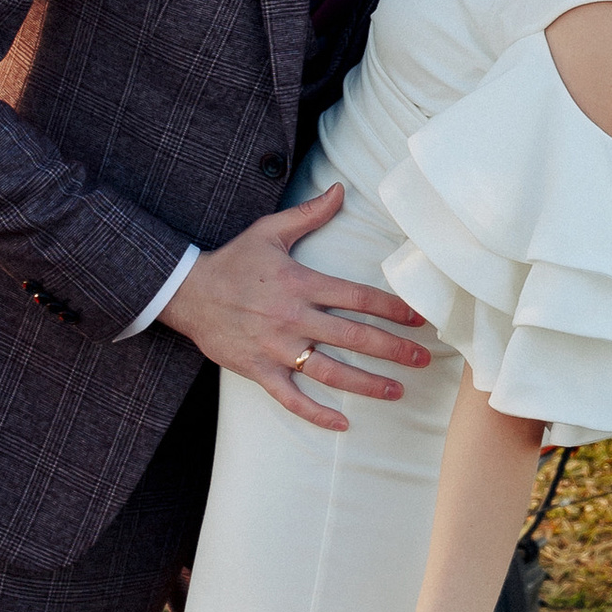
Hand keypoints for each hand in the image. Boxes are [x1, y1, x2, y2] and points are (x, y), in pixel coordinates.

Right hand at [158, 183, 432, 429]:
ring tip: (397, 391)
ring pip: (330, 372)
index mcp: (301, 284)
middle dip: (393, 350)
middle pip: (354, 338)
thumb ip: (309, 214)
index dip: (393, 309)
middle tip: (423, 359)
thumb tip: (341, 188)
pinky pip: (291, 398)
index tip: (419, 319)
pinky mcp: (260, 370)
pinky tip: (343, 423)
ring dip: (367, 384)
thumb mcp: (270, 231)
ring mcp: (277, 348)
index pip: (358, 298)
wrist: (188, 293)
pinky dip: (316, 413)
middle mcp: (294, 319)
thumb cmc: (233, 261)